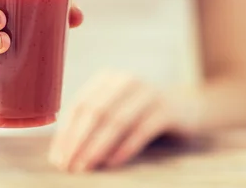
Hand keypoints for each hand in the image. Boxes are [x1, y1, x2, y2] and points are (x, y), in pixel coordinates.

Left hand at [49, 71, 179, 171]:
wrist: (188, 108)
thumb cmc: (141, 114)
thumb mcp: (115, 110)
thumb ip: (91, 123)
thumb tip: (61, 153)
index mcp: (107, 79)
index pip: (79, 105)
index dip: (66, 133)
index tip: (57, 158)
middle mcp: (126, 80)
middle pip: (95, 111)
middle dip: (78, 141)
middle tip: (68, 166)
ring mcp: (148, 92)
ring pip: (116, 120)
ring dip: (97, 146)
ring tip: (86, 166)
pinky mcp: (167, 109)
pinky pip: (142, 129)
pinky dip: (125, 147)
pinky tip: (112, 162)